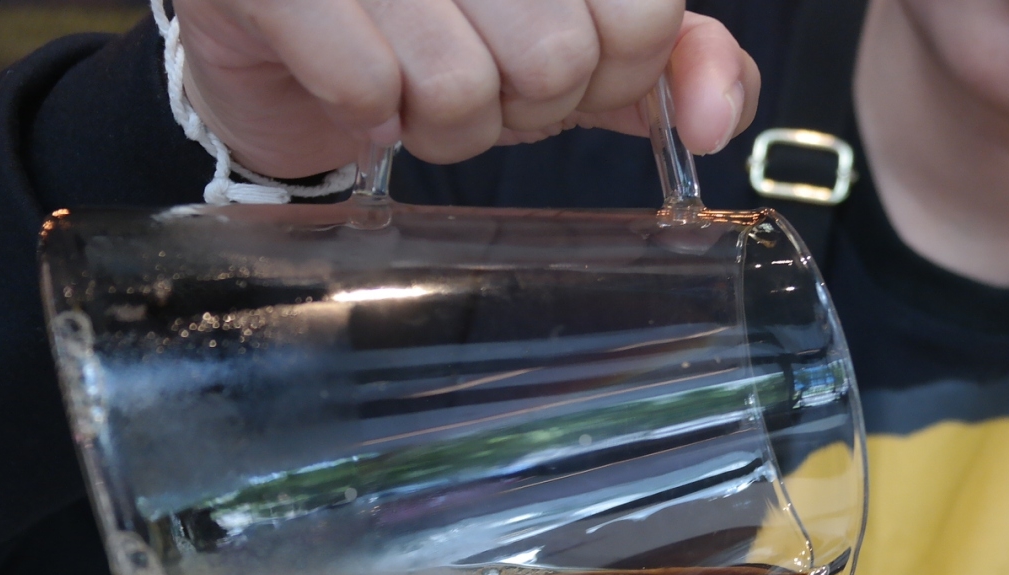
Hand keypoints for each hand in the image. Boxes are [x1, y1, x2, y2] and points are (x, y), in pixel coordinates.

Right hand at [173, 1, 759, 176]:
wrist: (289, 31)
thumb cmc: (447, 25)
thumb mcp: (582, 38)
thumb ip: (673, 63)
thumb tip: (719, 118)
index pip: (644, 13)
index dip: (616, 72)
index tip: (576, 66)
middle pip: (557, 61)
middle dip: (528, 106)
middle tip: (486, 80)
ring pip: (460, 88)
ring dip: (446, 127)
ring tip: (417, 89)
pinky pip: (367, 89)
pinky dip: (367, 116)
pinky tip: (360, 91)